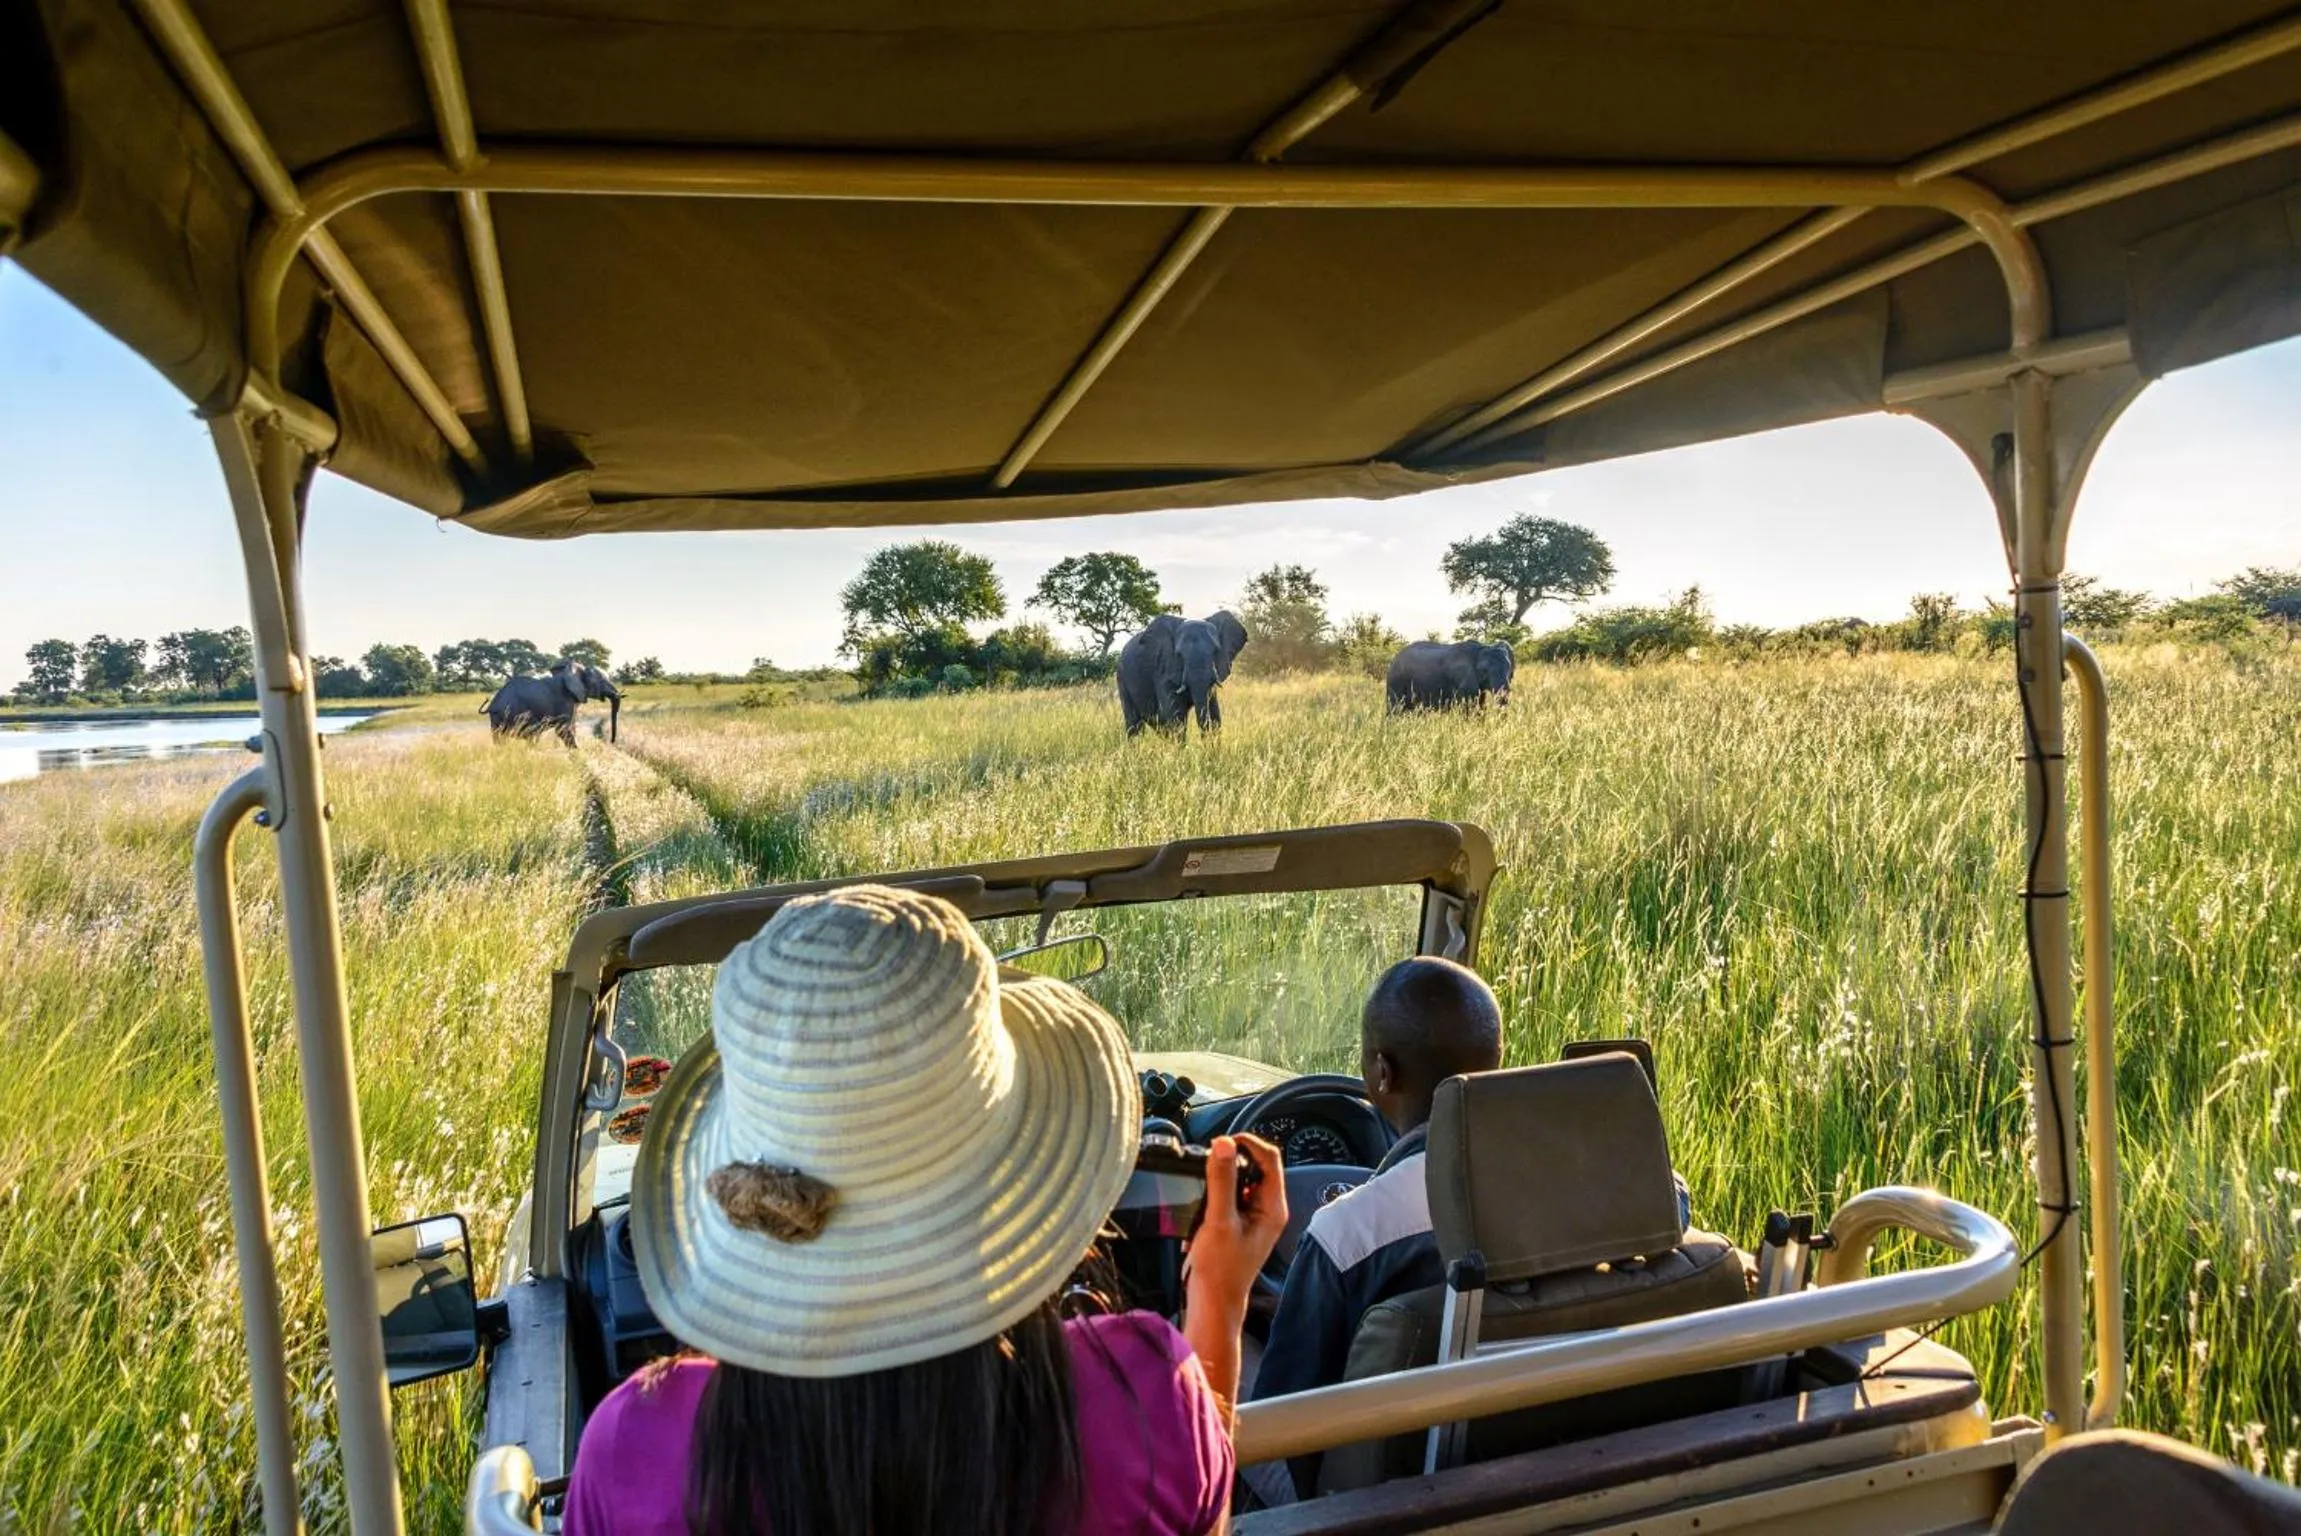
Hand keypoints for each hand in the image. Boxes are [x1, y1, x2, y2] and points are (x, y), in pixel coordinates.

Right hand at [1184, 1133, 1288, 1322]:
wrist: (1212, 1302)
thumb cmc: (1220, 1271)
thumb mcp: (1219, 1220)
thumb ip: (1222, 1180)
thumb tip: (1224, 1144)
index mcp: (1272, 1207)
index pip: (1270, 1158)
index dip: (1248, 1144)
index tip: (1223, 1142)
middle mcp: (1267, 1209)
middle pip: (1255, 1166)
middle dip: (1231, 1161)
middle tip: (1210, 1163)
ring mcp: (1253, 1217)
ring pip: (1239, 1180)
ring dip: (1221, 1179)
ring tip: (1205, 1190)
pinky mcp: (1237, 1223)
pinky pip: (1228, 1196)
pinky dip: (1214, 1195)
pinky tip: (1202, 1212)